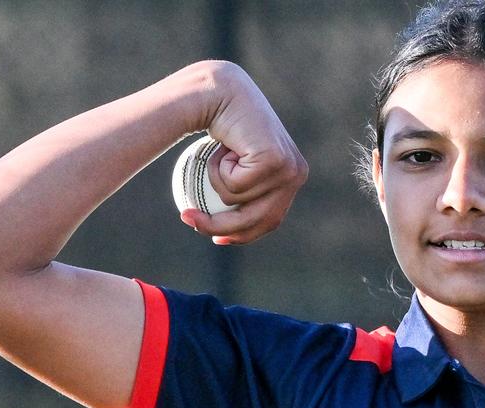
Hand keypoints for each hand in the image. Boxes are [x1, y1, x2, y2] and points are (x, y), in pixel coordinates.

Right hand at [178, 61, 307, 244]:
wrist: (220, 91)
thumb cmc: (220, 124)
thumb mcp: (232, 162)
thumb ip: (238, 187)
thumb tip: (222, 228)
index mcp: (292, 176)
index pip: (270, 219)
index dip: (243, 235)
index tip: (216, 239)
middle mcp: (297, 173)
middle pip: (258, 220)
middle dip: (219, 227)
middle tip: (187, 218)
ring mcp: (288, 168)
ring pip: (239, 203)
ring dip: (215, 182)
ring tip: (216, 156)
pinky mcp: (274, 161)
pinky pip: (234, 186)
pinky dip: (218, 169)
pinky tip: (224, 145)